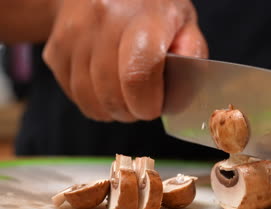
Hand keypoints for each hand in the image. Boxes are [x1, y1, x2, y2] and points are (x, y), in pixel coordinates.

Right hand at [43, 0, 206, 121]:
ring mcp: (74, 34)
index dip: (146, 104)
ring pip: (90, 99)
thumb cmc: (151, 9)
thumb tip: (179, 95)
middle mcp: (103, 20)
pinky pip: (74, 95)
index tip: (154, 107)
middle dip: (132, 111)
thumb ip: (190, 56)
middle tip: (143, 103)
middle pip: (112, 94)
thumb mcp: (184, 22)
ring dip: (112, 109)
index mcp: (144, 16)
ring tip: (126, 95)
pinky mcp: (55, 49)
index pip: (137, 74)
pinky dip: (94, 101)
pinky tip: (107, 85)